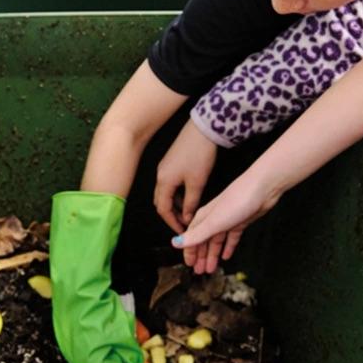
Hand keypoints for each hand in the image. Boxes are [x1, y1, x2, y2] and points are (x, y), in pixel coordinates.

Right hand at [154, 119, 217, 234]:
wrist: (202, 131)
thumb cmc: (199, 155)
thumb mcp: (197, 183)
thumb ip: (190, 203)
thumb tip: (187, 218)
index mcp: (164, 182)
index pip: (163, 210)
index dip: (172, 222)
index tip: (182, 231)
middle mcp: (160, 175)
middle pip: (161, 202)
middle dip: (171, 215)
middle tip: (184, 224)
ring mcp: (164, 168)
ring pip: (166, 193)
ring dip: (174, 204)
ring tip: (188, 212)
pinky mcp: (171, 162)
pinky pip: (169, 183)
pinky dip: (176, 193)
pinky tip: (188, 196)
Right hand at [171, 173, 281, 273]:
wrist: (262, 189)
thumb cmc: (237, 200)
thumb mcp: (214, 222)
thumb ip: (196, 235)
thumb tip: (175, 242)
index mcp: (203, 218)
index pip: (192, 238)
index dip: (189, 252)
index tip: (188, 264)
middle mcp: (213, 219)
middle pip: (204, 241)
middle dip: (201, 256)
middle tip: (199, 271)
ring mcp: (227, 221)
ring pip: (217, 242)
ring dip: (213, 255)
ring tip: (211, 268)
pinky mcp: (240, 222)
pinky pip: (231, 238)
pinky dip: (228, 247)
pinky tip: (226, 256)